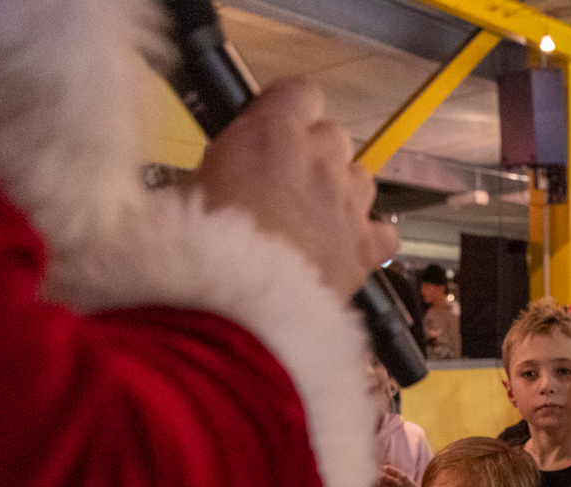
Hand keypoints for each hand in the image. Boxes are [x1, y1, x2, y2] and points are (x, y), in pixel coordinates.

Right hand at [198, 78, 398, 298]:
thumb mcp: (186, 192)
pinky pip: (385, 232)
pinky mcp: (366, 248)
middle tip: (283, 183)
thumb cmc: (195, 254)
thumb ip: (222, 169)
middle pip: (333, 137)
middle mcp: (318, 162)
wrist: (235, 310)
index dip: (289, 109)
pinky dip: (369, 237)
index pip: (299, 93)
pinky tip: (345, 250)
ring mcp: (347, 204)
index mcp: (270, 136)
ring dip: (340, 192)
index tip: (273, 126)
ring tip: (311, 220)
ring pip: (361, 178)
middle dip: (313, 154)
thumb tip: (224, 176)